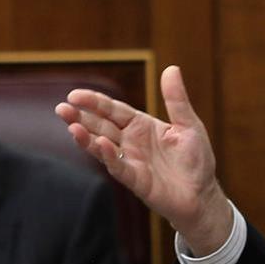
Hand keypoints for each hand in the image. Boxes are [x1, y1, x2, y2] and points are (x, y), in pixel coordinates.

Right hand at [55, 65, 231, 254]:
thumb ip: (177, 100)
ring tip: (71, 125)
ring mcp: (131, 161)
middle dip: (81, 117)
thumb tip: (171, 68)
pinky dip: (109, 156)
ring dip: (86, 137)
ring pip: (103, 147)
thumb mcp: (189, 125)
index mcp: (141, 126)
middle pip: (100, 126)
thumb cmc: (196, 160)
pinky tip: (100, 144)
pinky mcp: (135, 180)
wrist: (203, 195)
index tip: (74, 94)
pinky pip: (119, 167)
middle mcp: (131, 142)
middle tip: (61, 108)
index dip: (94, 102)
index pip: (112, 110)